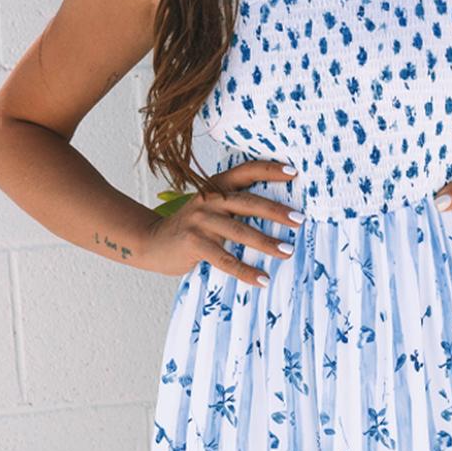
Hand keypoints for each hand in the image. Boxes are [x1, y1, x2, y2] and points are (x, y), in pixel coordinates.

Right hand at [143, 159, 302, 285]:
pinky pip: (225, 259)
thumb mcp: (210, 208)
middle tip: (300, 219)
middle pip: (248, 203)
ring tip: (288, 252)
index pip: (246, 171)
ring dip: (266, 243)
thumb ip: (234, 205)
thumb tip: (278, 213)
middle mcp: (208, 200)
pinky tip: (262, 280)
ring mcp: (200, 221)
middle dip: (276, 211)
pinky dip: (246, 271)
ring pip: (240, 232)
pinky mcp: (194, 243)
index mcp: (215, 186)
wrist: (151, 242)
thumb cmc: (191, 228)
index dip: (270, 170)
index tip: (294, 172)